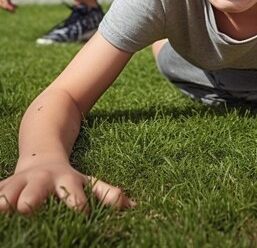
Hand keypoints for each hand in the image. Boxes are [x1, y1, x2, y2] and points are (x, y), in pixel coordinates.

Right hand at [0, 163, 135, 213]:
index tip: (81, 211)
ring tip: (2, 208)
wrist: (41, 153)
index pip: (74, 193)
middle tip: (28, 207)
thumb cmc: (67, 178)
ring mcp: (21, 184)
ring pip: (10, 191)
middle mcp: (42, 182)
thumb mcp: (88, 182)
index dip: (77, 202)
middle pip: (37, 190)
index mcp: (66, 181)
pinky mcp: (4, 187)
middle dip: (33, 197)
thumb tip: (134, 207)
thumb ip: (107, 195)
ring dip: (5, 200)